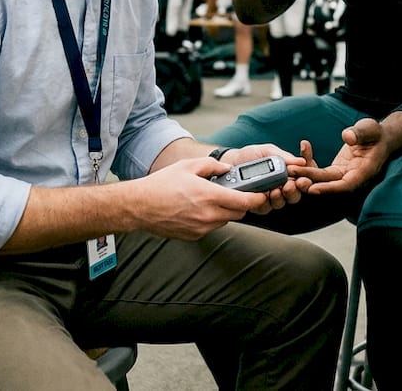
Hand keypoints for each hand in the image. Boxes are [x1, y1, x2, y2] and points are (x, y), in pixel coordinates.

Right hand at [131, 157, 268, 239]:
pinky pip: (210, 228)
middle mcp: (208, 215)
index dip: (257, 198)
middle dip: (240, 204)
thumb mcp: (188, 166)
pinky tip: (196, 209)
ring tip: (209, 199)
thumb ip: (211, 165)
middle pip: (238, 213)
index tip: (261, 194)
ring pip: (225, 221)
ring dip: (224, 212)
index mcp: (209, 196)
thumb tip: (226, 169)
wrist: (140, 206)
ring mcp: (201, 228)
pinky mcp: (194, 236)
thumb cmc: (161, 185)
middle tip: (233, 193)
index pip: (244, 202)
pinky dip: (210, 219)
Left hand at [220, 143, 315, 213]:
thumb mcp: (268, 151)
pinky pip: (264, 208)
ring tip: (276, 190)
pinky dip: (265, 203)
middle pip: (294, 196)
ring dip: (280, 198)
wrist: (229, 160)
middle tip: (290, 186)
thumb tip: (302, 161)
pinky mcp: (255, 204)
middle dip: (294, 192)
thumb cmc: (250, 155)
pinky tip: (264, 196)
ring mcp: (268, 197)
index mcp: (286, 174)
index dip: (305, 182)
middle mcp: (280, 188)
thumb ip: (284, 157)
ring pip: (280, 203)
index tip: (302, 179)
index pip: (301, 181)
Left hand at [291, 118, 390, 194]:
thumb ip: (360, 133)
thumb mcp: (370, 129)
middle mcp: (353, 177)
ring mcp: (344, 174)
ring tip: (289, 169)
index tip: (313, 189)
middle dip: (310, 180)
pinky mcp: (336, 170)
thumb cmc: (376, 133)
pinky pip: (321, 172)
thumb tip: (348, 136)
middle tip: (292, 175)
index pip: (346, 185)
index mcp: (364, 171)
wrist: (378, 137)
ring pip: (323, 179)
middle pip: (330, 183)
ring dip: (306, 175)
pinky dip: (309, 166)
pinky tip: (299, 155)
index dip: (329, 188)